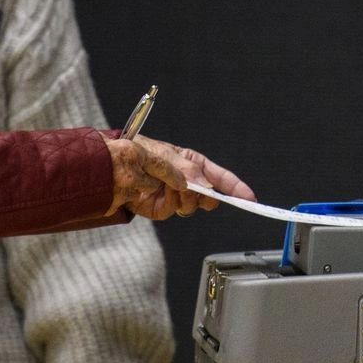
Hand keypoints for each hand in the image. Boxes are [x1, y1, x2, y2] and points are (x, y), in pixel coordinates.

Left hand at [104, 136, 253, 220]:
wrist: (113, 167)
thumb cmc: (141, 152)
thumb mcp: (167, 156)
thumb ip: (188, 171)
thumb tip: (206, 186)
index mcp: (195, 165)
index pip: (222, 178)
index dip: (237, 189)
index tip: (249, 199)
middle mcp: (189, 182)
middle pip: (211, 196)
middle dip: (207, 196)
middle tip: (202, 193)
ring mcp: (176, 196)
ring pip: (192, 207)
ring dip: (184, 198)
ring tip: (172, 188)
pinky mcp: (163, 208)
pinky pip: (174, 210)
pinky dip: (168, 202)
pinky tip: (160, 193)